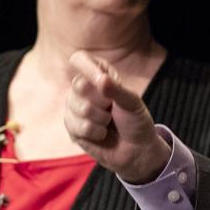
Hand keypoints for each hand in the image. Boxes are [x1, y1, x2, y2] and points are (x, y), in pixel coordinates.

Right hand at [65, 51, 170, 182]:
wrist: (136, 150)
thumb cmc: (135, 122)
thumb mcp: (132, 103)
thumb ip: (116, 90)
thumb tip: (101, 79)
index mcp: (98, 75)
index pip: (80, 59)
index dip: (88, 69)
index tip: (102, 80)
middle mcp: (83, 89)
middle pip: (78, 85)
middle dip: (101, 101)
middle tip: (112, 109)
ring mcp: (74, 108)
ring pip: (78, 107)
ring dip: (100, 119)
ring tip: (108, 123)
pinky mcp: (72, 127)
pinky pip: (77, 126)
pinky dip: (95, 132)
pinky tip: (101, 134)